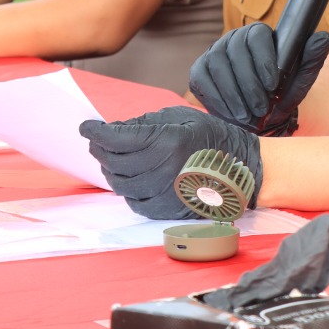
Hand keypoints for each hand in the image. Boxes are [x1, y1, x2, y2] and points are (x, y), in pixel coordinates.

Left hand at [80, 105, 262, 219]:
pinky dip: (125, 189)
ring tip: (112, 159)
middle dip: (100, 149)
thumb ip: (146, 123)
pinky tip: (129, 177)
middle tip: (97, 141)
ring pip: (120, 184)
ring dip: (110, 170)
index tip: (86, 127)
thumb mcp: (181, 118)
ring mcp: (164, 192)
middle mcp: (163, 169)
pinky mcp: (166, 210)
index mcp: (168, 142)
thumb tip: (114, 129)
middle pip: (114, 162)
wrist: (242, 168)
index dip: (96, 132)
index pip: (117, 139)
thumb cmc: (212, 138)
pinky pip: (133, 201)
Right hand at [189, 23, 328, 134]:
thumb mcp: (300, 80)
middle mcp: (232, 39)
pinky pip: (203, 80)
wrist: (261, 115)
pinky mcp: (199, 72)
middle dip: (249, 82)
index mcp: (258, 34)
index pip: (256, 34)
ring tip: (249, 115)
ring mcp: (213, 54)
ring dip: (234, 93)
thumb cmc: (281, 94)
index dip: (264, 58)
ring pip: (218, 65)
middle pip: (235, 50)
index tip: (273, 84)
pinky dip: (217, 99)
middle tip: (261, 108)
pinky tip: (232, 114)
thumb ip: (312, 59)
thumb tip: (322, 37)